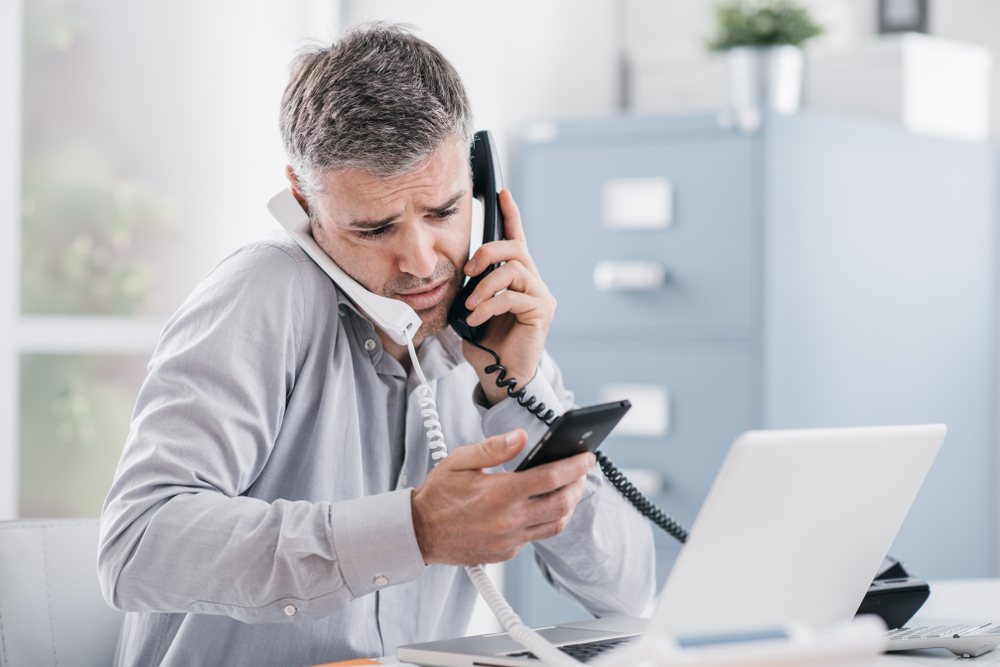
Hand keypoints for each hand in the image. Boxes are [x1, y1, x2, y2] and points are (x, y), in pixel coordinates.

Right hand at [411, 429, 594, 565]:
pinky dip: (547, 520)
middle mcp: (507, 520)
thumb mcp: (459, 460)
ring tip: (570, 488)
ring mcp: (508, 540)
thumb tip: (522, 436)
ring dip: (569, 505)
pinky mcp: (505, 553)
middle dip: (578, 486)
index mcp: (498, 493)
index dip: (574, 466)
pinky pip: (536, 537)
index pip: (550, 478)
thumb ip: (494, 448)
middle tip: (582, 472)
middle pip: (561, 504)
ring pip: (554, 525)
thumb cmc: (438, 493)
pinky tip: (544, 506)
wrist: (418, 532)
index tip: (587, 457)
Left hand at [461, 189, 555, 405]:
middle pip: (516, 248)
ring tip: (472, 306)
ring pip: (514, 270)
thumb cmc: (487, 344)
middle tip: (469, 267)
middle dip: (489, 251)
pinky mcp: (542, 311)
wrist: (500, 375)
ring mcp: (540, 297)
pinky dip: (489, 305)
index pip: (516, 239)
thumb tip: (465, 271)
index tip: (500, 191)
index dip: (510, 214)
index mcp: (517, 279)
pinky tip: (478, 319)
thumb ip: (475, 286)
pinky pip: (513, 295)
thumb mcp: (474, 308)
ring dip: (485, 285)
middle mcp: (533, 283)